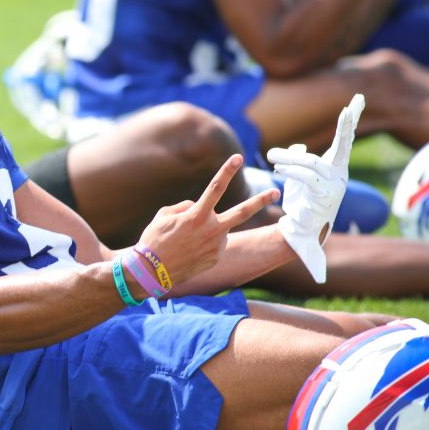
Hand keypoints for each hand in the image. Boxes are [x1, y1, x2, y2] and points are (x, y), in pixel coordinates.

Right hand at [135, 154, 278, 289]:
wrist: (152, 272)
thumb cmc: (154, 240)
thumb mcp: (164, 215)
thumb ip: (184, 206)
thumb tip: (198, 206)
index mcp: (196, 215)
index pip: (215, 188)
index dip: (227, 171)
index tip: (238, 157)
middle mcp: (211, 230)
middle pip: (243, 212)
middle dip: (261, 200)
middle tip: (276, 192)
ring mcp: (216, 246)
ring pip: (220, 228)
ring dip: (209, 230)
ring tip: (188, 241)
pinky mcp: (216, 258)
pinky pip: (214, 243)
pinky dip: (205, 243)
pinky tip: (190, 251)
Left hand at [266, 93, 365, 282]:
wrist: (302, 228)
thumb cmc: (302, 200)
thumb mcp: (299, 176)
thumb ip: (300, 160)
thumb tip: (299, 147)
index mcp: (336, 167)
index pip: (344, 140)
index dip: (349, 121)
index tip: (357, 101)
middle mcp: (340, 174)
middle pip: (343, 144)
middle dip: (346, 126)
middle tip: (348, 107)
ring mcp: (335, 185)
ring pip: (312, 163)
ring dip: (289, 159)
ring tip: (269, 156)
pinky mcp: (325, 196)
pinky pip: (307, 178)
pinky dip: (290, 171)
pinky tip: (277, 168)